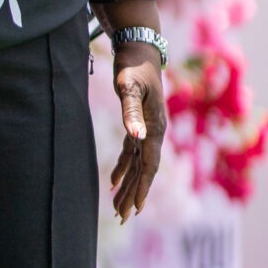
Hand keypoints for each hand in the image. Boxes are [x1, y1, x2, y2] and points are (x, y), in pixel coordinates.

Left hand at [110, 56, 165, 222]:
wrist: (139, 49)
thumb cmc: (132, 67)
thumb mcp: (127, 88)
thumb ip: (130, 112)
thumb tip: (136, 139)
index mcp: (155, 128)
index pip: (149, 165)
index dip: (142, 188)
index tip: (135, 209)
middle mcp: (154, 132)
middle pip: (144, 170)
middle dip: (133, 194)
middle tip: (121, 218)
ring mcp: (147, 129)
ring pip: (138, 164)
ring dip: (128, 186)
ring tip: (117, 208)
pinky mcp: (138, 124)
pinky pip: (132, 153)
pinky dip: (123, 168)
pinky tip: (113, 182)